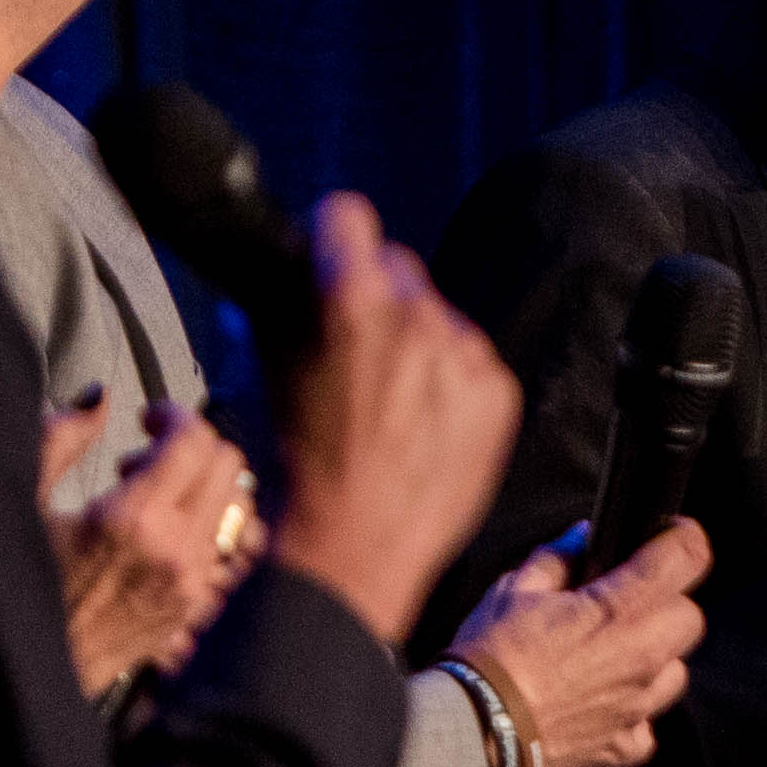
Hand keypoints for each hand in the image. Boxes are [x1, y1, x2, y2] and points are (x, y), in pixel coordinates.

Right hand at [53, 405, 260, 695]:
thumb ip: (60, 438)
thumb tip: (98, 398)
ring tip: (158, 501)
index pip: (196, 441)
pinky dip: (212, 534)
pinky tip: (168, 537)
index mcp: (134, 519)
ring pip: (240, 511)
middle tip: (145, 460)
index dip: (174, 416)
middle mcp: (176, 552)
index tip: (149, 419)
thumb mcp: (24, 503)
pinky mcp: (195, 609)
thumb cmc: (20, 589)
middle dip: (192, 449)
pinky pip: (233, 554)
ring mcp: (192, 585)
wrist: (33, 668)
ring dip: (207, 491)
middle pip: (228, 467)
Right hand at [266, 195, 518, 650]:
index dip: (332, 238)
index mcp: (353, 301)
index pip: (348, 217)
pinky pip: (472, 363)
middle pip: (398, 268)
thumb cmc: (302, 472)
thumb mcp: (269, 378)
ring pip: (438, 317)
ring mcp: (465, 353)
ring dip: (417, 344)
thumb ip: (276, 313)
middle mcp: (417, 315)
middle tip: (356, 353)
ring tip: (390, 405)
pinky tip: (422, 427)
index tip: (331, 253)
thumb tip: (276, 280)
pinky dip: (451, 385)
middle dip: (376, 298)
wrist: (355, 549)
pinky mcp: (497, 391)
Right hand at [454, 516, 710, 766]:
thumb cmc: (489, 658)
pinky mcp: (621, 747)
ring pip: (675, 673)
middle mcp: (641, 658)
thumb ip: (559, 557)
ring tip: (610, 657)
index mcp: (619, 609)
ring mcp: (636, 706)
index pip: (687, 557)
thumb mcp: (515, 589)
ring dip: (654, 660)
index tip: (670, 537)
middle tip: (627, 604)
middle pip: (689, 618)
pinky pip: (645, 726)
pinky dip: (630, 715)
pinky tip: (599, 704)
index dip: (682, 538)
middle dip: (667, 604)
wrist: (471, 732)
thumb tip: (583, 537)